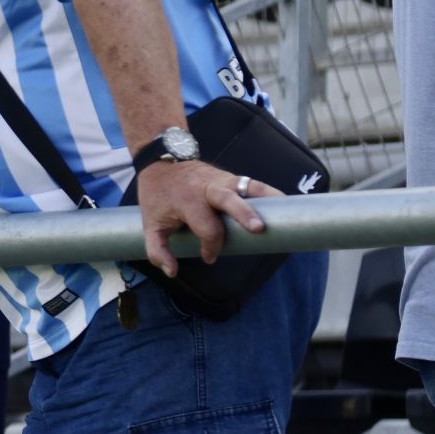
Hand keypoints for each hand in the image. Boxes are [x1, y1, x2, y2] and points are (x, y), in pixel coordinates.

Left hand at [133, 160, 272, 277]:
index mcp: (187, 201)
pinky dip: (268, 192)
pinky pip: (252, 184)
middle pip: (227, 200)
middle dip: (243, 214)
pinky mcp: (231, 177)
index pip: (206, 227)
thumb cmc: (158, 197)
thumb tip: (172, 271)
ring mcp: (221, 180)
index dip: (211, 246)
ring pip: (247, 186)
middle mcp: (206, 188)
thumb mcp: (150, 224)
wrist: (160, 162)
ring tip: (284, 212)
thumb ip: (157, 250)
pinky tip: (285, 201)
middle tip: (258, 230)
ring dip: (265, 198)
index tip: (209, 256)